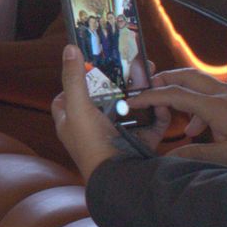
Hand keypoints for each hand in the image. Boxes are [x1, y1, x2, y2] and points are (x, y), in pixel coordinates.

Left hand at [51, 45, 161, 179]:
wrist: (119, 177)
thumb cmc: (91, 144)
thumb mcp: (77, 107)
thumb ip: (73, 78)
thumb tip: (69, 49)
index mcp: (71, 123)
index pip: (64, 100)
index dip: (72, 83)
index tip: (85, 68)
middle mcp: (92, 129)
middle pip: (103, 99)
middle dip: (117, 82)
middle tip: (129, 65)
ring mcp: (116, 135)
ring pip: (130, 108)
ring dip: (141, 92)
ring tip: (150, 74)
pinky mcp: (139, 142)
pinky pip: (151, 123)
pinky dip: (158, 113)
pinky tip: (162, 100)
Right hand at [128, 68, 226, 168]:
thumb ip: (196, 155)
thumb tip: (169, 158)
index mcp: (215, 106)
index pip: (173, 94)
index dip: (149, 97)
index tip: (132, 103)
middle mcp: (223, 94)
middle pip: (184, 75)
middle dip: (162, 81)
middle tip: (147, 94)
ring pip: (199, 84)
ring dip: (182, 95)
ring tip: (177, 121)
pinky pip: (214, 95)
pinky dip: (201, 106)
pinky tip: (206, 130)